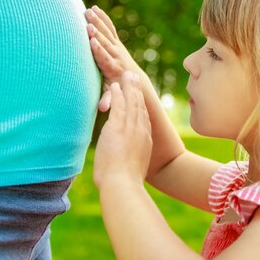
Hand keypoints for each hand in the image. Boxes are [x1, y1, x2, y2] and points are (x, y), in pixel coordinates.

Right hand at [85, 5, 143, 111]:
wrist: (134, 78)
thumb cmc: (119, 88)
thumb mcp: (113, 94)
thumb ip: (108, 99)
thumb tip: (102, 109)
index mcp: (113, 68)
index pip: (105, 58)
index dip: (99, 50)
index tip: (92, 42)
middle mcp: (116, 55)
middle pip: (105, 42)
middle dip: (97, 33)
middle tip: (87, 24)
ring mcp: (117, 46)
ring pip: (106, 32)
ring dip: (97, 21)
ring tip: (88, 11)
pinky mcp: (116, 41)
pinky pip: (109, 27)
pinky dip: (103, 18)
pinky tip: (94, 8)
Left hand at [93, 71, 152, 189]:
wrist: (123, 185)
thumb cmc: (125, 184)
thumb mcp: (133, 170)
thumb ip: (130, 162)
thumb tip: (127, 167)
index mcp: (145, 141)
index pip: (144, 118)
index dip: (141, 105)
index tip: (139, 95)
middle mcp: (140, 131)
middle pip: (140, 106)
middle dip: (137, 90)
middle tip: (135, 77)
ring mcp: (130, 128)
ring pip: (131, 102)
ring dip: (129, 86)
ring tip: (127, 74)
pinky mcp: (118, 127)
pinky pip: (118, 105)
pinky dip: (117, 94)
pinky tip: (114, 85)